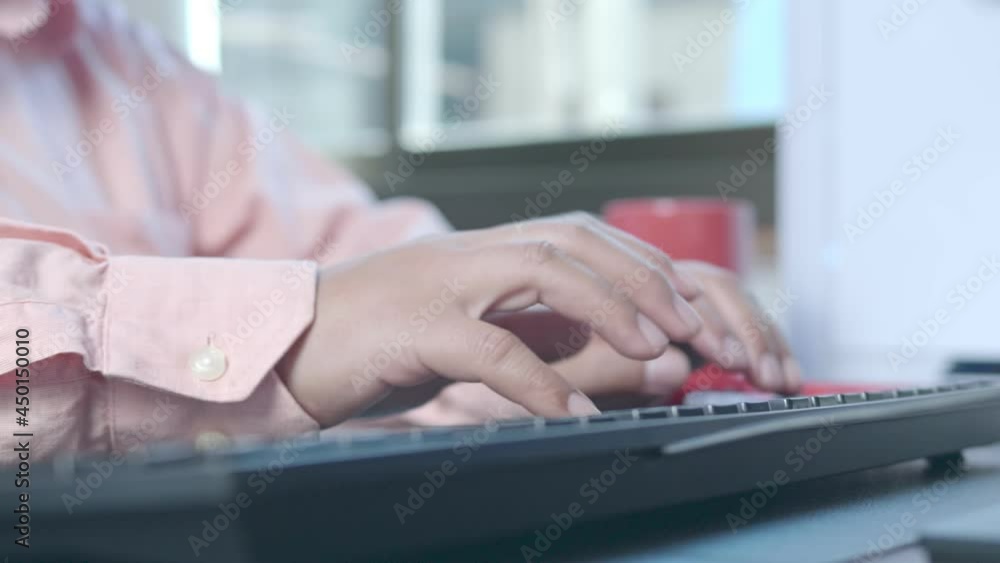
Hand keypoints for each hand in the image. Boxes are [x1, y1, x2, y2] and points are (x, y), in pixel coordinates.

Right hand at [330, 260, 801, 427]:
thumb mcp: (484, 345)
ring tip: (657, 348)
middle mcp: (473, 256)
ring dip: (609, 305)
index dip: (648, 271)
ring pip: (540, 269)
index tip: (698, 315)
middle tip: (697, 328)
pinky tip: (573, 411)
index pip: (586, 240)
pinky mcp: (412, 326)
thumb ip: (560, 350)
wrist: (290, 345)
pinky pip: (487, 348)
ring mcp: (442, 284)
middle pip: (576, 240)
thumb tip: (653, 365)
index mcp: (491, 255)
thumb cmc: (388, 345)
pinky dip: (538, 380)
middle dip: (646, 280)